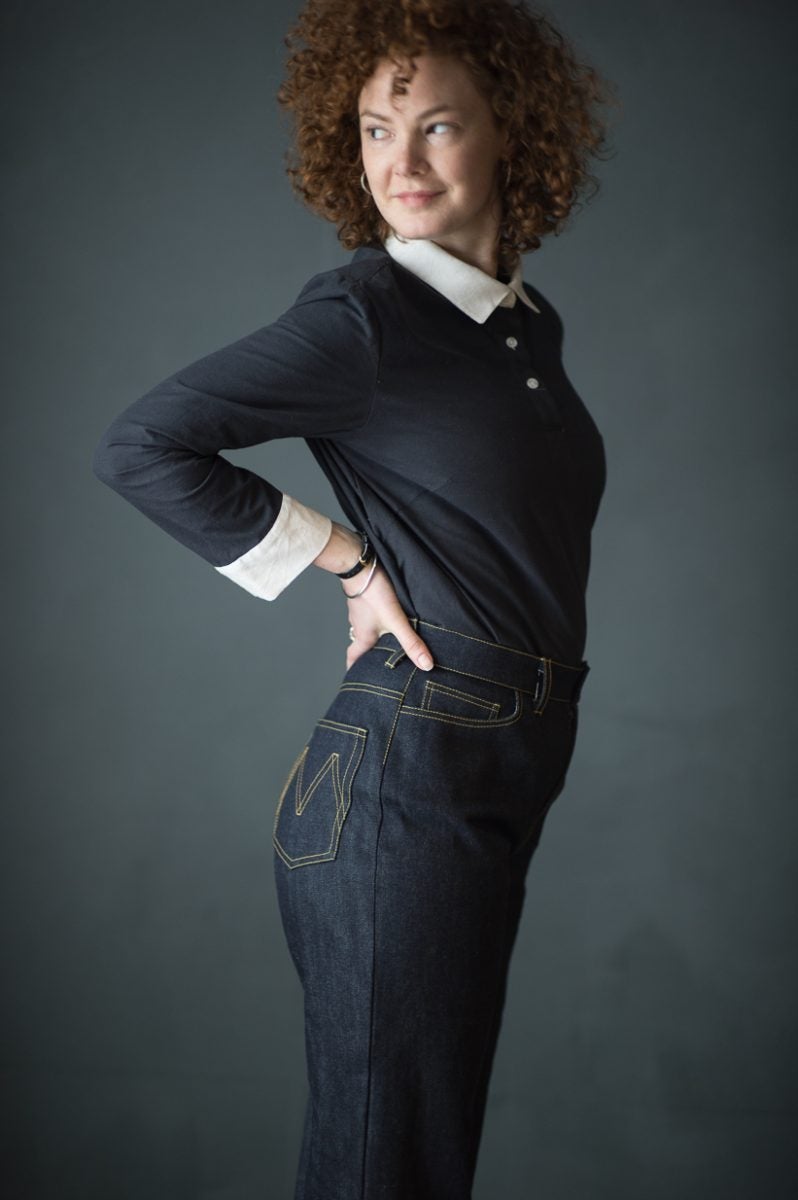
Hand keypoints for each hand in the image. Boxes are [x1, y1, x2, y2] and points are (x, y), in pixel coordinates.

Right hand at [312, 521, 433, 672]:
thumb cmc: (373, 593)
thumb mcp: (396, 620)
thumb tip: (426, 666)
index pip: (354, 658)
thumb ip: (411, 642)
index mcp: (364, 636)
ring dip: (376, 633)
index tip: (354, 677)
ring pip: (367, 627)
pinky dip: (378, 617)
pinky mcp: (364, 596)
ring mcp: (360, 610)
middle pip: (362, 644)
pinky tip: (390, 612)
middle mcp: (359, 624)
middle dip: (369, 654)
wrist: (360, 563)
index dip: (354, 669)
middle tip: (378, 661)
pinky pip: (370, 612)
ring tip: (391, 637)